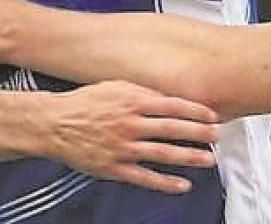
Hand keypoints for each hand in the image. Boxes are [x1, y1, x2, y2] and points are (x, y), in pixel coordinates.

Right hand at [43, 80, 217, 193]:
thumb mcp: (115, 86)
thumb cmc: (84, 103)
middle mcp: (130, 124)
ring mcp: (123, 147)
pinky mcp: (114, 168)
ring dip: (189, 157)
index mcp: (131, 101)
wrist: (54, 123)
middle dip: (199, 133)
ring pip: (163, 153)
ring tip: (208, 160)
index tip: (212, 115)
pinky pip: (145, 177)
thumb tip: (167, 96)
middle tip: (217, 136)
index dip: (196, 111)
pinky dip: (166, 183)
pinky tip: (182, 185)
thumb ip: (142, 91)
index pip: (172, 105)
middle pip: (173, 129)